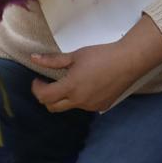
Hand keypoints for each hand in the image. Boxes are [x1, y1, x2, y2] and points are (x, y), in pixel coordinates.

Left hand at [29, 15, 161, 112]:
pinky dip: (79, 98)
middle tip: (48, 84)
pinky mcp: (101, 106)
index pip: (44, 97)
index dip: (37, 89)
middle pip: (53, 107)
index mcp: (71, 87)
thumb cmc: (101, 55)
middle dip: (46, 97)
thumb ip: (53, 60)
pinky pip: (84, 105)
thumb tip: (34, 58)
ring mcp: (90, 106)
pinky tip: (87, 85)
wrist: (127, 61)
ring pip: (69, 106)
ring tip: (71, 81)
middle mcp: (79, 101)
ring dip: (64, 97)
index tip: (38, 80)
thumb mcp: (75, 56)